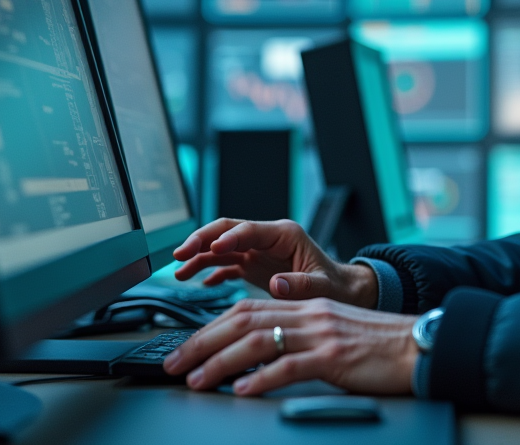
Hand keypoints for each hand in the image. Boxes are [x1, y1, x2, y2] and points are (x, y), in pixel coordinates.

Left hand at [162, 298, 418, 396]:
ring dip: (220, 362)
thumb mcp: (332, 333)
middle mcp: (310, 315)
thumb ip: (297, 338)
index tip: (185, 349)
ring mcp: (322, 334)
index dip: (209, 329)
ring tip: (196, 380)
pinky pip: (290, 365)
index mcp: (307, 307)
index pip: (246, 310)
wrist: (418, 345)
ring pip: (259, 341)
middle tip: (174, 365)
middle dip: (202, 343)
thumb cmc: (377, 346)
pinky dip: (261, 378)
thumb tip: (256, 359)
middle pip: (243, 321)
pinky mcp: (335, 357)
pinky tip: (241, 390)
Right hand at [172, 218, 377, 307]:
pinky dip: (210, 272)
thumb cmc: (335, 286)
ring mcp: (259, 252)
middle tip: (180, 254)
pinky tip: (197, 283)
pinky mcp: (254, 266)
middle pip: (228, 231)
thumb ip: (301, 285)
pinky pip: (226, 264)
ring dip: (199, 255)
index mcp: (285, 235)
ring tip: (179, 270)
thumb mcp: (322, 287)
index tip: (210, 248)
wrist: (340, 290)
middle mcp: (268, 239)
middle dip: (202, 239)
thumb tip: (276, 284)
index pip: (249, 229)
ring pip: (221, 247)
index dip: (228, 237)